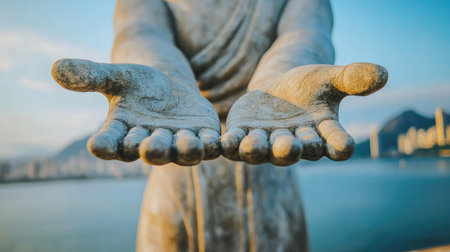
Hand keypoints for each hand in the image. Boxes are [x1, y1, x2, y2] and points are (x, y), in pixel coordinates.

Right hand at [52, 59, 219, 165]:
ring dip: (184, 150)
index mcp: (121, 133)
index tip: (98, 145)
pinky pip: (206, 145)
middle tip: (151, 146)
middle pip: (147, 150)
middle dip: (151, 149)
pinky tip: (216, 141)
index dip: (104, 145)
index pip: (108, 143)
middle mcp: (147, 144)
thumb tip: (56, 68)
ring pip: (180, 152)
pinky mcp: (201, 138)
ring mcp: (176, 144)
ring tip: (190, 145)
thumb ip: (90, 76)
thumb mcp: (116, 76)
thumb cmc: (137, 83)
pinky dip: (210, 145)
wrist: (168, 84)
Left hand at [221, 63, 387, 165]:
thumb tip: (383, 73)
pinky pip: (235, 144)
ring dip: (256, 150)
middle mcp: (295, 144)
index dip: (339, 145)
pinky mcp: (243, 136)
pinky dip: (229, 144)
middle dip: (290, 149)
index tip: (345, 147)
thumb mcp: (329, 77)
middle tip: (288, 147)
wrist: (279, 86)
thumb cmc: (309, 84)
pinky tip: (221, 143)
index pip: (335, 142)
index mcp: (322, 133)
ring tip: (250, 145)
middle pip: (295, 150)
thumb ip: (353, 77)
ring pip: (262, 150)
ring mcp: (267, 143)